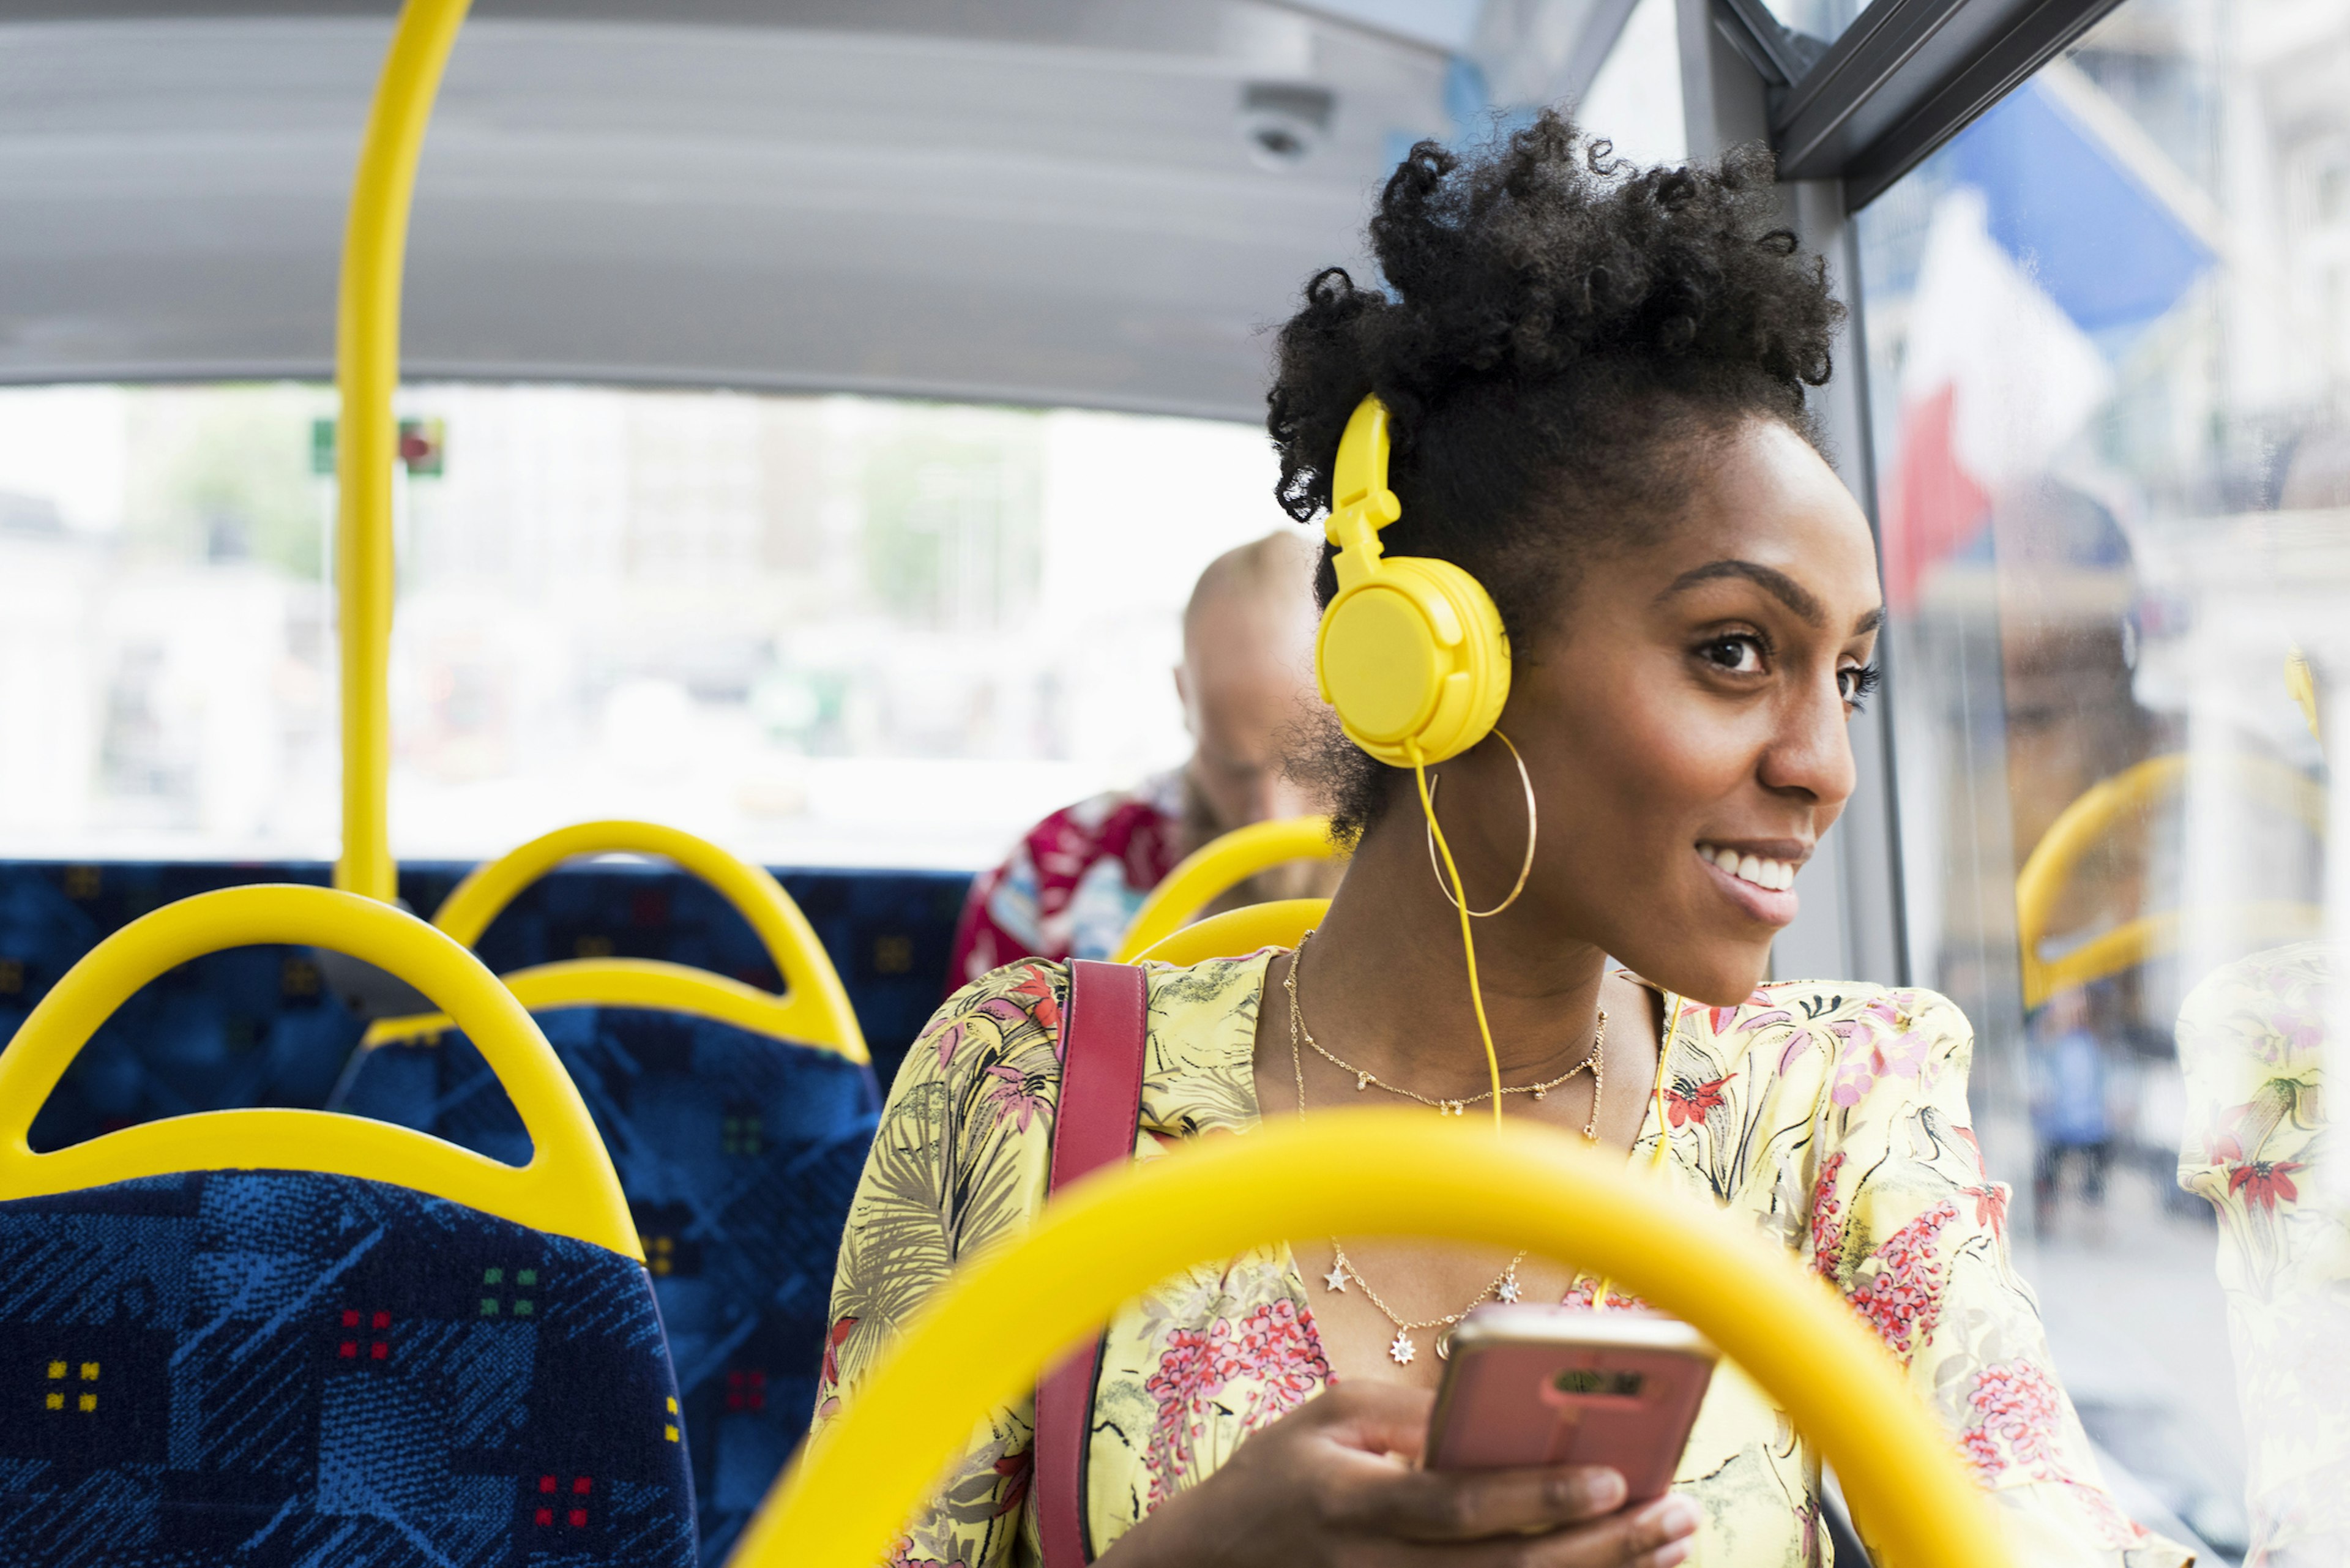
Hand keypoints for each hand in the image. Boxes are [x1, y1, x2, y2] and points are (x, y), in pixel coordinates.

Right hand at [1101, 1382, 1700, 1567]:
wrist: (1210, 1565)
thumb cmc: (1274, 1478)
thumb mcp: (1324, 1418)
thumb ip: (1407, 1413)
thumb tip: (1498, 1411)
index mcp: (1355, 1502)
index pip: (1458, 1506)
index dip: (1536, 1498)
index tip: (1611, 1478)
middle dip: (1603, 1547)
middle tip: (1675, 1512)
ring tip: (1669, 1543)